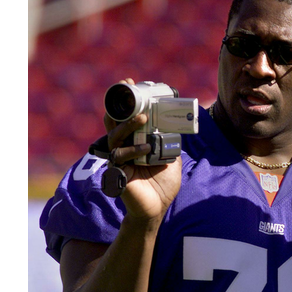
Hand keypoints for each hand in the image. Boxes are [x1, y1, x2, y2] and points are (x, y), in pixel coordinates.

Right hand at [104, 78, 181, 220]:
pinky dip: (134, 151)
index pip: (126, 118)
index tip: (130, 83)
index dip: (127, 102)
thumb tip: (177, 124)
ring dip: (127, 126)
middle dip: (119, 105)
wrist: (157, 208)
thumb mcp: (171, 158)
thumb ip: (170, 142)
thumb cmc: (162, 184)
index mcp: (133, 143)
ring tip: (141, 118)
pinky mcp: (117, 173)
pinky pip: (121, 157)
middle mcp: (123, 148)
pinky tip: (146, 149)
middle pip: (114, 123)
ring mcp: (118, 160)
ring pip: (115, 137)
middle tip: (127, 89)